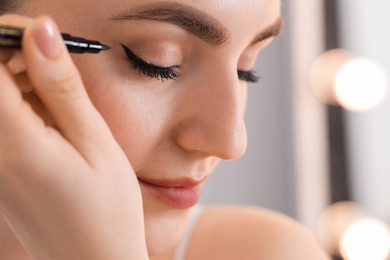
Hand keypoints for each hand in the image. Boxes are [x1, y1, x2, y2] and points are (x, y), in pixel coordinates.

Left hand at [0, 15, 146, 259]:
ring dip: (24, 84)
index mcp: (14, 144)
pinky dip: (24, 108)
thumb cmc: (108, 211)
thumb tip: (40, 32)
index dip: (10, 36)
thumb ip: (63, 88)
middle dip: (17, 58)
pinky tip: (55, 123)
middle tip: (63, 68)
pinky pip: (1, 123)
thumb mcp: (96, 143)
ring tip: (67, 105)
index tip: (48, 36)